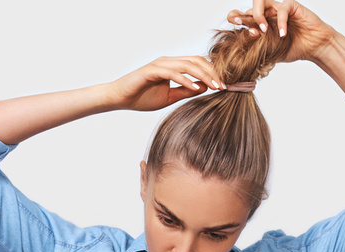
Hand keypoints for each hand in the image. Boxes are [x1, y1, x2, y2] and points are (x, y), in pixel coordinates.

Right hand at [109, 56, 225, 111]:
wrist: (120, 98)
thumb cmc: (142, 97)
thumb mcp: (170, 97)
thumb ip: (186, 91)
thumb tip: (205, 88)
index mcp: (173, 66)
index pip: (198, 64)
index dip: (213, 73)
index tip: (224, 86)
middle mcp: (168, 62)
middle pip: (197, 61)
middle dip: (213, 73)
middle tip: (224, 86)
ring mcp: (160, 64)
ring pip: (188, 64)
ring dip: (204, 75)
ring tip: (215, 87)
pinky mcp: (152, 70)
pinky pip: (173, 73)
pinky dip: (186, 80)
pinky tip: (196, 88)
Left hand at [227, 0, 335, 62]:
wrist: (314, 47)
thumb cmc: (294, 49)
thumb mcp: (272, 52)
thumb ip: (258, 48)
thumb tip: (241, 50)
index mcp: (261, 23)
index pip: (244, 16)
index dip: (236, 20)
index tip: (235, 29)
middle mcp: (268, 13)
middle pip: (249, 7)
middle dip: (242, 15)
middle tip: (239, 24)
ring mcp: (279, 8)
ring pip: (262, 0)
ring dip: (258, 15)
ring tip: (263, 30)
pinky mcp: (292, 6)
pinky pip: (282, 9)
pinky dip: (280, 22)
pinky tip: (283, 35)